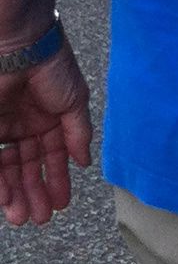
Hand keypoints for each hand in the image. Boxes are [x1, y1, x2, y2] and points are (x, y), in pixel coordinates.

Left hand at [0, 38, 92, 228]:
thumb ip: (79, 134)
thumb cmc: (52, 66)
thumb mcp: (74, 102)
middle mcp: (24, 126)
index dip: (56, 181)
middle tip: (38, 218)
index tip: (60, 204)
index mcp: (48, 119)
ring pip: (7, 168)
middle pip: (27, 168)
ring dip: (14, 193)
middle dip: (32, 194)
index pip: (50, 157)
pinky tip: (5, 196)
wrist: (20, 45)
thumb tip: (85, 163)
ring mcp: (3, 126)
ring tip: (20, 215)